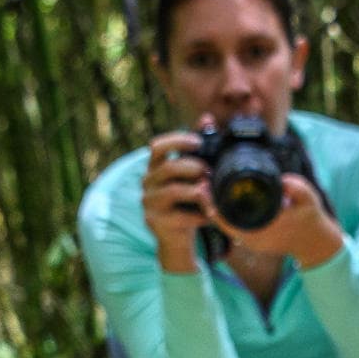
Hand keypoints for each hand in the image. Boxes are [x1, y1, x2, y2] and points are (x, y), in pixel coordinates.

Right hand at [142, 130, 212, 273]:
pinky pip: (180, 216)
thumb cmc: (186, 203)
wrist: (177, 239)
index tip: (198, 142)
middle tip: (210, 175)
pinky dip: (199, 215)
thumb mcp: (190, 176)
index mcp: (155, 168)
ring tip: (211, 196)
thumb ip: (196, 150)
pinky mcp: (154, 222)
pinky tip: (208, 216)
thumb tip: (207, 118)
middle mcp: (147, 183)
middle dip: (195, 168)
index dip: (177, 141)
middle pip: (169, 168)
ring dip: (199, 192)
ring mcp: (148, 203)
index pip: (157, 146)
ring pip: (175, 191)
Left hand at [216, 173, 345, 270]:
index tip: (203, 186)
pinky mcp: (251, 240)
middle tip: (199, 183)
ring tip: (205, 188)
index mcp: (263, 230)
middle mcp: (253, 239)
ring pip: (223, 225)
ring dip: (213, 208)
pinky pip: (231, 226)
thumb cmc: (312, 221)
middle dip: (207, 202)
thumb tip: (281, 179)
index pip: (228, 219)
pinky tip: (218, 199)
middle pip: (220, 221)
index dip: (212, 203)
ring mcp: (251, 242)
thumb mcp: (309, 199)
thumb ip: (296, 187)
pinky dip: (222, 214)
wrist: (316, 244)